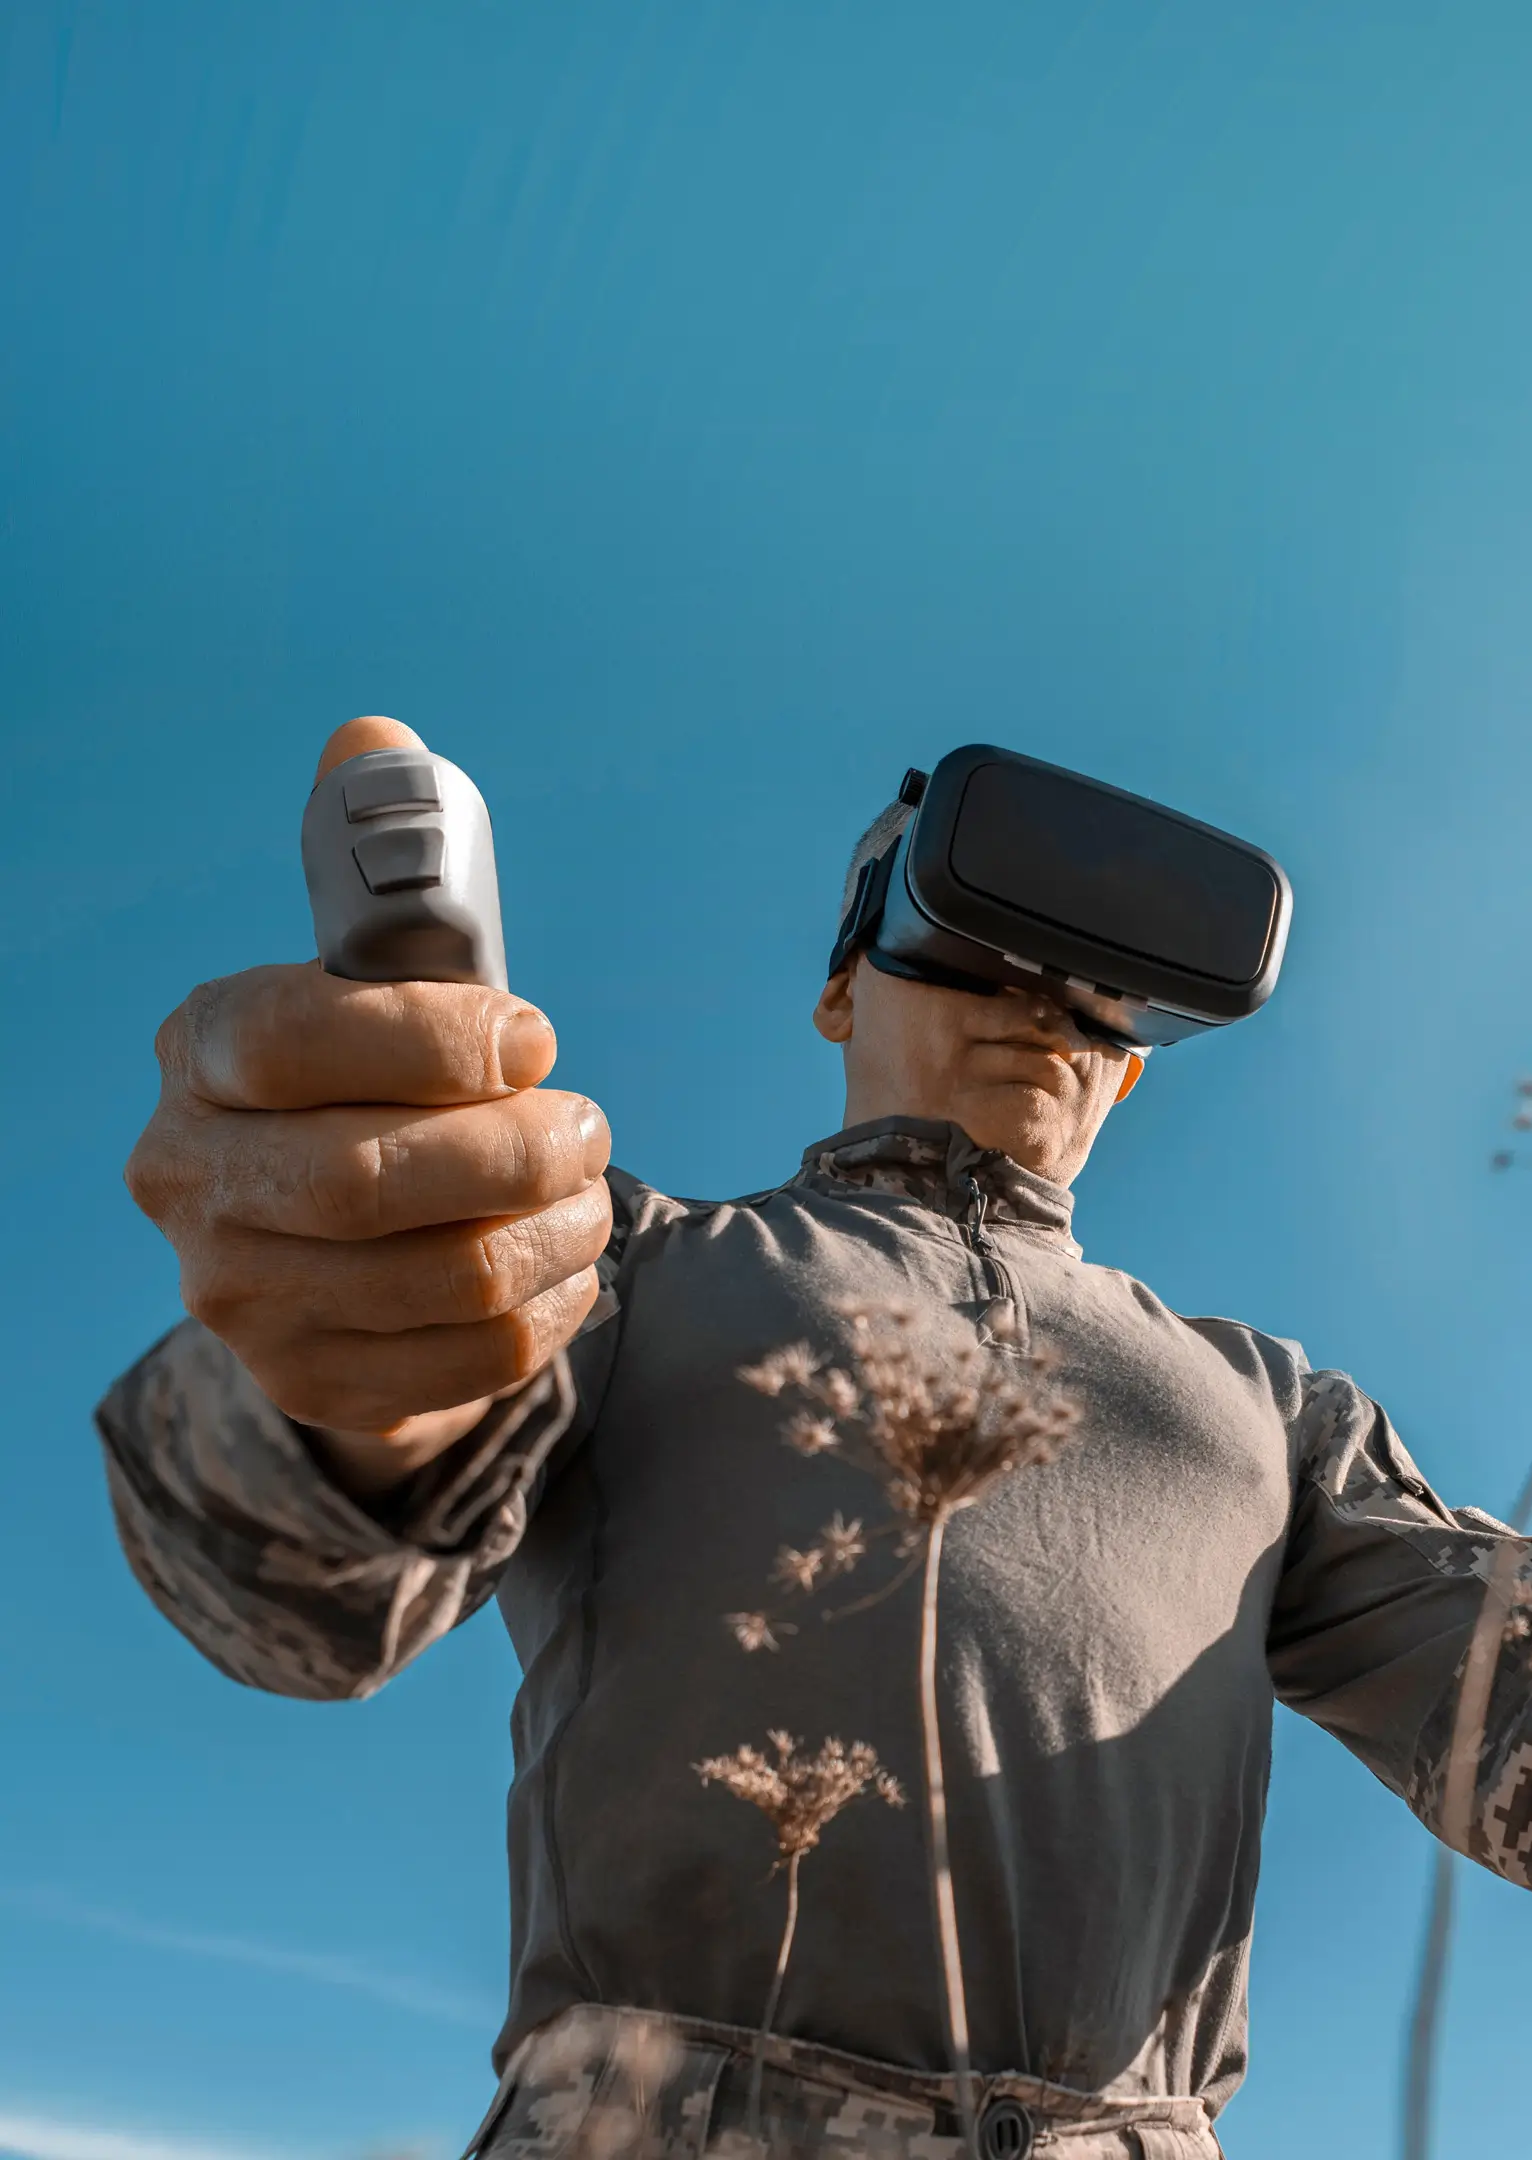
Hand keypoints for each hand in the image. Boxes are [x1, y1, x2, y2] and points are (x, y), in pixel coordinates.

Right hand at [120, 719, 612, 1496]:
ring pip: (444, 1276)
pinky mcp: (315, 1381)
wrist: (336, 1255)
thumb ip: (386, 866)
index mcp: (205, 1051)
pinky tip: (568, 1262)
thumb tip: (373, 737)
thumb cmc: (380, 1080)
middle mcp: (194, 1177)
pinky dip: (556, 1305)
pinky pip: (475, 1357)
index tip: (534, 1034)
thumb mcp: (377, 974)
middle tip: (588, 1124)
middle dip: (521, 1148)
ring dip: (559, 1227)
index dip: (435, 1036)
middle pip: (373, 1179)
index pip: (294, 1036)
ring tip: (589, 1188)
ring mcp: (241, 1294)